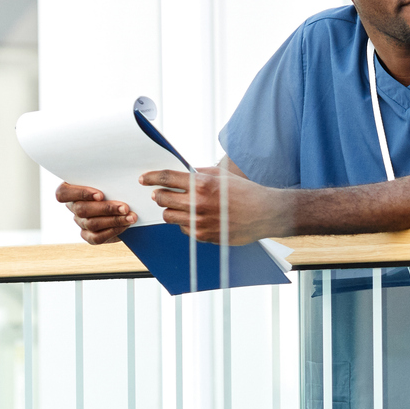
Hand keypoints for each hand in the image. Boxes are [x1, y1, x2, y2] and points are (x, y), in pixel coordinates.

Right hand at [56, 181, 136, 244]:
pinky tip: (125, 225)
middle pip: (81, 209)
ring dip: (114, 220)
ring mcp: (80, 222)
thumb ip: (109, 177)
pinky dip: (113, 231)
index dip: (80, 194)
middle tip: (125, 207)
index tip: (100, 195)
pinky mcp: (89, 235)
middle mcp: (73, 206)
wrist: (124, 204)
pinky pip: (97, 237)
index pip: (63, 193)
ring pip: (91, 223)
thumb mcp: (110, 179)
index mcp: (71, 190)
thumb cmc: (114, 186)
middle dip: (106, 208)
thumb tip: (129, 177)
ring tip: (130, 217)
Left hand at [139, 165, 291, 244]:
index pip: (166, 178)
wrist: (265, 213)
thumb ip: (197, 173)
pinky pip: (183, 229)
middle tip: (160, 194)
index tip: (143, 179)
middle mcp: (198, 202)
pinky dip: (186, 223)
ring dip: (171, 210)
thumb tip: (178, 173)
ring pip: (169, 216)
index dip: (151, 177)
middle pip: (162, 198)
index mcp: (202, 183)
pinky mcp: (203, 235)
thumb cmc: (245, 192)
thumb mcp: (221, 175)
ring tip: (180, 207)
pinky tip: (197, 218)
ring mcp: (200, 221)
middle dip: (159, 195)